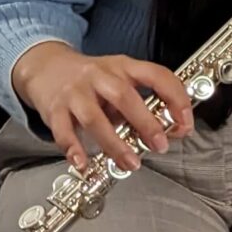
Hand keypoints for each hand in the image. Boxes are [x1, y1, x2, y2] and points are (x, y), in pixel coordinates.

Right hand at [10, 42, 192, 171]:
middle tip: (160, 145)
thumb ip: (143, 104)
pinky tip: (83, 165)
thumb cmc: (92, 80)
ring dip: (114, 144)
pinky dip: (74, 149)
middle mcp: (100, 76)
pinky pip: (64, 131)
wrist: (46, 67)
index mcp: (123, 67)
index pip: (156, 75)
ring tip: (130, 163)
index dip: (175, 97)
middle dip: (145, 123)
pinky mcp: (55, 109)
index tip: (185, 122)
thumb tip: (171, 132)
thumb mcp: (120, 81)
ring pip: (94, 118)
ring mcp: (76, 92)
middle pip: (124, 96)